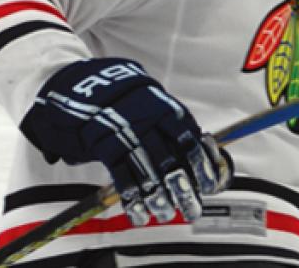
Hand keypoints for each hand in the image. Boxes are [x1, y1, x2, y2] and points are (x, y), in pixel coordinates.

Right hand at [19, 58, 231, 225]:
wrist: (89, 83)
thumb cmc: (131, 99)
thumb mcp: (158, 103)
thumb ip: (176, 127)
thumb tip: (203, 155)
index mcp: (169, 112)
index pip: (192, 144)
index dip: (203, 168)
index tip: (209, 188)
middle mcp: (151, 124)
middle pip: (173, 164)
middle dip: (184, 191)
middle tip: (192, 212)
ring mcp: (128, 135)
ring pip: (149, 174)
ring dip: (158, 200)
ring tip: (163, 216)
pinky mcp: (106, 146)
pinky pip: (122, 177)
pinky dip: (132, 199)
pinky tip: (138, 214)